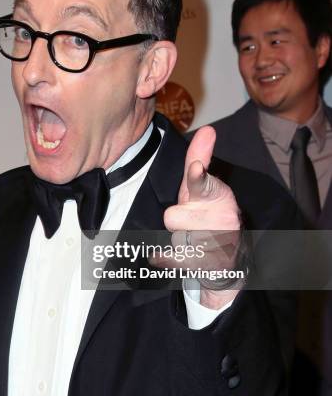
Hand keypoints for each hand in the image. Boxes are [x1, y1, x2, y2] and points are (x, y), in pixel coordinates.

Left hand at [163, 126, 242, 307]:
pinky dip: (167, 259)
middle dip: (176, 221)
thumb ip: (199, 158)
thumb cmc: (207, 214)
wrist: (228, 258)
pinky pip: (173, 259)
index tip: (195, 169)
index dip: (198, 177)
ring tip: (194, 240)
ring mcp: (217, 244)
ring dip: (177, 240)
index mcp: (218, 195)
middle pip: (173, 216)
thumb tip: (208, 129)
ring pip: (174, 237)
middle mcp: (222, 219)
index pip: (204, 184)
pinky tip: (175, 257)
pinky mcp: (209, 265)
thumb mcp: (202, 187)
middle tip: (191, 223)